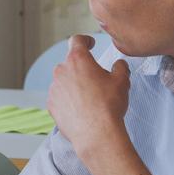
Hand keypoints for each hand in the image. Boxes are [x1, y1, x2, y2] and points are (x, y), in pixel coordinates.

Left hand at [47, 35, 131, 156]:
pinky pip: (60, 97)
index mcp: (77, 60)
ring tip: (89, 98)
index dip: (85, 40)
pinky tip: (81, 109)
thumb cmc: (109, 105)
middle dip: (82, 68)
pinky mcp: (51, 104)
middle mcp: (61, 71)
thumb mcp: (122, 81)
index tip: (90, 44)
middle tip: (96, 80)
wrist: (96, 134)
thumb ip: (120, 67)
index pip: (77, 40)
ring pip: (64, 81)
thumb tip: (118, 65)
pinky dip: (68, 99)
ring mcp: (54, 88)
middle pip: (71, 63)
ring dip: (74, 85)